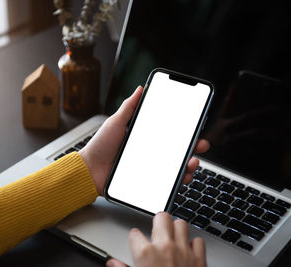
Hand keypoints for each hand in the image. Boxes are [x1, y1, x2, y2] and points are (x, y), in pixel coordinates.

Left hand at [79, 86, 209, 194]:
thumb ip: (129, 107)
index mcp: (145, 137)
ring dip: (190, 164)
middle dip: (194, 146)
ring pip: (177, 166)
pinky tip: (184, 177)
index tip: (196, 125)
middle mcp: (151, 152)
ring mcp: (150, 167)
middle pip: (178, 149)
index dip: (185, 130)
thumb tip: (140, 88)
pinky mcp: (148, 182)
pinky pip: (167, 182)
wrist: (89, 171)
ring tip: (192, 162)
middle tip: (202, 144)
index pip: (169, 132)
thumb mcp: (115, 122)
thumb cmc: (100, 146)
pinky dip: (179, 181)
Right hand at [106, 212, 206, 266]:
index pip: (135, 233)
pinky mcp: (199, 259)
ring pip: (181, 224)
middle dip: (158, 222)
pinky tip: (188, 251)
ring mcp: (184, 251)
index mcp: (145, 254)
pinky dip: (194, 245)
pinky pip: (198, 241)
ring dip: (176, 230)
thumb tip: (113, 263)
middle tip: (156, 231)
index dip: (135, 238)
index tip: (136, 243)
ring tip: (172, 238)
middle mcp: (165, 247)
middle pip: (161, 217)